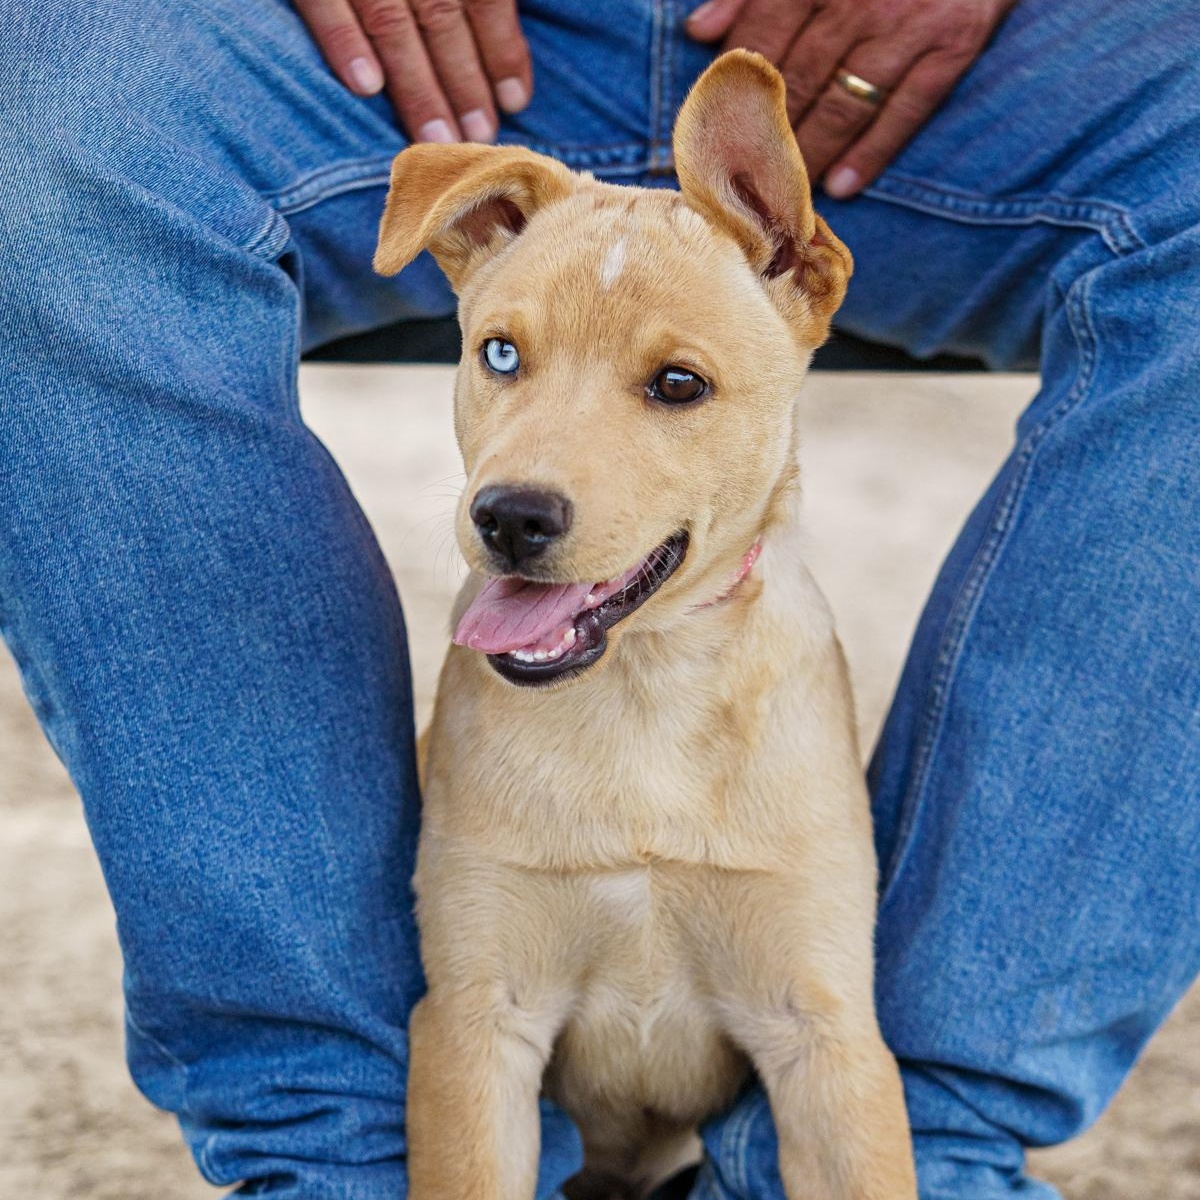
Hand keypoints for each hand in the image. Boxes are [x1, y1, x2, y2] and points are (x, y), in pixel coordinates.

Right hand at [294, 0, 531, 143]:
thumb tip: (497, 22)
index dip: (503, 46)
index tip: (517, 100)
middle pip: (442, 11)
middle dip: (464, 80)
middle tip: (481, 138)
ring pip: (392, 16)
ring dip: (416, 83)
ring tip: (438, 135)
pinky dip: (343, 39)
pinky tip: (365, 87)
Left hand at [687, 0, 1015, 195]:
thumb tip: (699, 32)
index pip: (761, 36)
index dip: (733, 91)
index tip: (709, 136)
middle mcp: (860, 0)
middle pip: (799, 79)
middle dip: (767, 136)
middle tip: (739, 183)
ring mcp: (909, 24)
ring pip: (845, 104)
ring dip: (811, 154)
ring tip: (784, 195)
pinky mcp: (954, 44)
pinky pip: (907, 109)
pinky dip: (872, 152)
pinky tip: (841, 186)